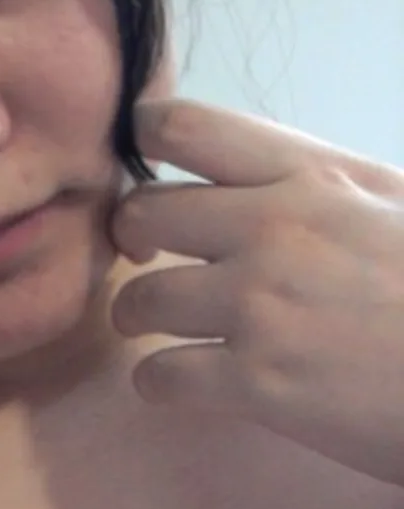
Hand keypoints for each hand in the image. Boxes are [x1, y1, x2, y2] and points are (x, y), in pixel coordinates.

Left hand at [110, 98, 403, 485]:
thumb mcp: (390, 201)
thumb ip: (310, 182)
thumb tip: (237, 177)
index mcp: (308, 174)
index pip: (186, 126)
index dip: (144, 140)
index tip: (143, 170)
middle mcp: (272, 228)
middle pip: (144, 214)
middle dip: (131, 238)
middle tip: (144, 257)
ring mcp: (261, 305)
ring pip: (140, 298)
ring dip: (134, 314)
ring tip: (149, 326)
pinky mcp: (259, 382)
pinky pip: (160, 376)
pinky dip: (154, 382)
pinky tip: (171, 382)